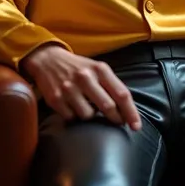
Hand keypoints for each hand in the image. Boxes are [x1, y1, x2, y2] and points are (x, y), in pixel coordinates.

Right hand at [21, 44, 141, 130]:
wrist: (48, 59)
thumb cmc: (79, 68)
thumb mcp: (97, 69)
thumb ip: (111, 86)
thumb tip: (126, 111)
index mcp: (100, 69)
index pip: (121, 94)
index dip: (131, 112)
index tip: (136, 126)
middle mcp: (85, 77)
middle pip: (108, 107)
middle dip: (115, 119)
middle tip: (117, 122)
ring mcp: (69, 88)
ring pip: (89, 116)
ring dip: (91, 116)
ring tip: (87, 105)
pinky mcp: (55, 99)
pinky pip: (72, 118)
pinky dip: (74, 116)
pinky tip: (72, 105)